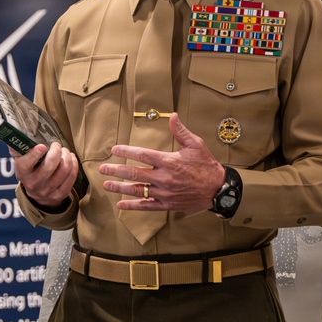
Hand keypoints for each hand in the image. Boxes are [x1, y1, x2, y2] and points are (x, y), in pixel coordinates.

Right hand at [10, 142, 77, 208]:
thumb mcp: (20, 158)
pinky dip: (74, 164)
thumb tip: (17, 130)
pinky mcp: (60, 194)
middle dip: (56, 151)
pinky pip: (71, 177)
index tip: (43, 146)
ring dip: (67, 156)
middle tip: (56, 145)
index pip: (26, 164)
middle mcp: (34, 183)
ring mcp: (47, 190)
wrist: (36, 192)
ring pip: (63, 170)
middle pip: (49, 166)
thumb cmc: (29, 168)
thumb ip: (17, 145)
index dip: (35, 154)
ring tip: (65, 151)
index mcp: (22, 173)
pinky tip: (71, 159)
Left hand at [98, 113, 225, 213]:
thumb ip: (180, 131)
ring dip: (119, 187)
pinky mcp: (167, 204)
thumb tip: (172, 116)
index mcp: (169, 161)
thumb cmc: (206, 165)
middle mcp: (164, 177)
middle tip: (102, 168)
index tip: (114, 149)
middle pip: (134, 173)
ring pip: (137, 190)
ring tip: (106, 185)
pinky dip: (132, 206)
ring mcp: (164, 192)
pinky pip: (146, 206)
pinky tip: (121, 205)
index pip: (142, 154)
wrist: (218, 189)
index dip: (126, 151)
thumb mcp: (196, 145)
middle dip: (116, 170)